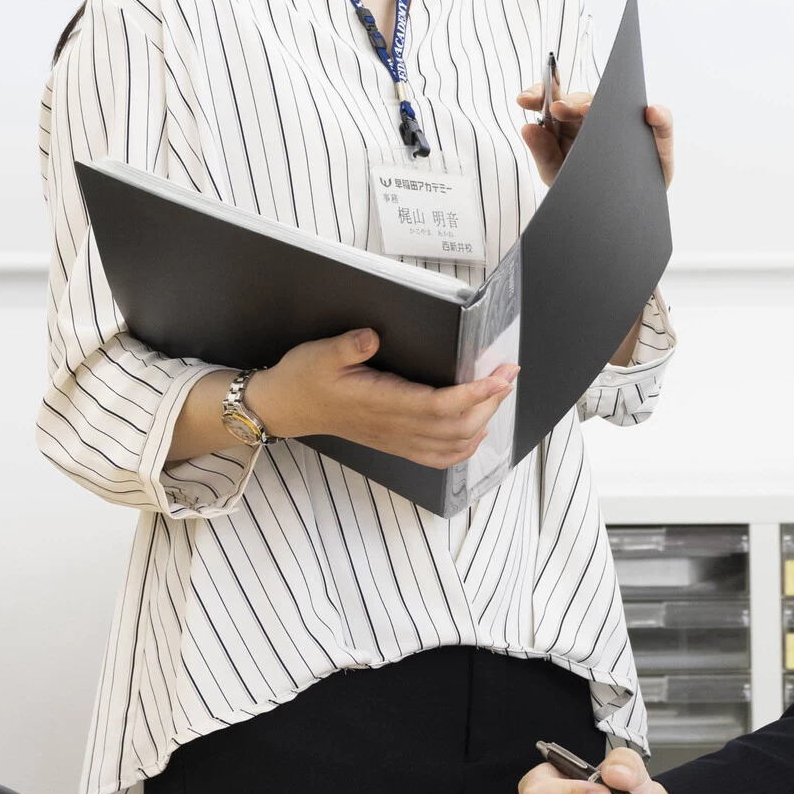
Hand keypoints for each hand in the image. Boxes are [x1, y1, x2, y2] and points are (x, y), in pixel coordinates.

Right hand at [243, 328, 516, 467]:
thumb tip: (372, 336)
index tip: (499, 376)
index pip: (440, 405)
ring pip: (452, 444)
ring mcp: (395, 440)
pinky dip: (464, 448)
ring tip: (499, 393)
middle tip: (508, 373)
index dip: (475, 394)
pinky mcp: (394, 444)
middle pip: (457, 425)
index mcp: (381, 402)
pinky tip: (477, 431)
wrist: (285, 408)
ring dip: (483, 421)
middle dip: (490, 401)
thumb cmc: (304, 378)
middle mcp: (393, 426)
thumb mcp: (320, 353)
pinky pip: (437, 457)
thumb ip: (348, 346)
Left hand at [517, 87, 673, 191]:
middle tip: (557, 111)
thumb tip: (527, 127)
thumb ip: (543, 153)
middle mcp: (597, 118)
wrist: (616, 221)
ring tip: (590, 109)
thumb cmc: (583, 190)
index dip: (539, 94)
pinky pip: (661, 121)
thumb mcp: (558, 176)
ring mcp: (627, 125)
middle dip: (567, 103)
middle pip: (582, 100)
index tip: (523, 100)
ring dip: (606, 101)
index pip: (554, 101)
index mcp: (570, 125)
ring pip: (618, 103)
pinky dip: (659, 116)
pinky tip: (650, 114)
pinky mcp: (656, 138)